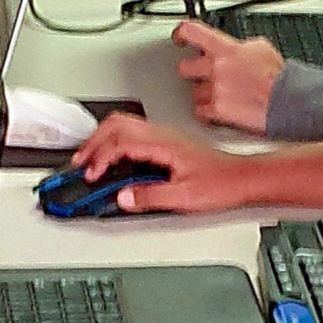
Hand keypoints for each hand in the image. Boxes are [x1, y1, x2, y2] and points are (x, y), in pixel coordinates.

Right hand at [71, 111, 251, 213]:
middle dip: (93, 142)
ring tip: (89, 158)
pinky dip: (114, 141)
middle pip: (116, 125)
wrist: (242, 178)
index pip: (121, 143)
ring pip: (123, 125)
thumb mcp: (184, 197)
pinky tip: (112, 156)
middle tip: (79, 163)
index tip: (91, 175)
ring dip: (102, 139)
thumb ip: (150, 197)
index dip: (101, 158)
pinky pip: (133, 132)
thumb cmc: (221, 184)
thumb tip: (122, 197)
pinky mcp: (166, 142)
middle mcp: (162, 135)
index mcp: (163, 145)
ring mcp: (164, 136)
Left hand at [174, 20, 283, 133]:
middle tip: (204, 76)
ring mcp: (215, 90)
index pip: (191, 31)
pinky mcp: (217, 111)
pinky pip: (200, 112)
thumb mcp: (260, 48)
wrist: (288, 101)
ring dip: (204, 95)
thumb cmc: (279, 78)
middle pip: (184, 67)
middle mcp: (217, 67)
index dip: (180, 33)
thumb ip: (239, 46)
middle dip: (192, 72)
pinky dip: (208, 113)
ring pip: (194, 92)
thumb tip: (235, 46)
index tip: (179, 39)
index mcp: (226, 48)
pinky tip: (222, 109)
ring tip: (224, 95)